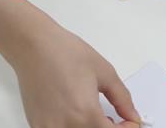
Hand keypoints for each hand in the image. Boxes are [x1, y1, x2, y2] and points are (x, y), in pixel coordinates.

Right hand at [0, 0, 140, 127]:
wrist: (33, 45)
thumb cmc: (65, 52)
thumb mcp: (104, 72)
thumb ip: (123, 99)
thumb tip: (132, 117)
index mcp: (86, 114)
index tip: (129, 122)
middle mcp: (67, 127)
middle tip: (114, 119)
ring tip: (93, 115)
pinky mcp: (38, 126)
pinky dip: (73, 127)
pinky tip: (76, 114)